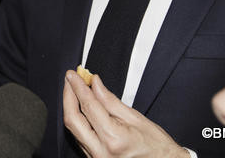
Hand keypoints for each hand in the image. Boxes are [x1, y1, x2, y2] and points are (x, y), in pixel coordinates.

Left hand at [63, 71, 189, 157]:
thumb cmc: (155, 145)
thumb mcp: (135, 118)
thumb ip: (110, 100)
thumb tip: (94, 84)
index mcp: (114, 138)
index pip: (89, 107)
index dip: (78, 87)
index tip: (73, 74)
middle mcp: (101, 152)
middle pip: (73, 120)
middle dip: (68, 96)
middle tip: (70, 79)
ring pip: (74, 130)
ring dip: (72, 107)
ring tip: (75, 89)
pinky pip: (80, 138)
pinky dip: (78, 120)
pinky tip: (81, 108)